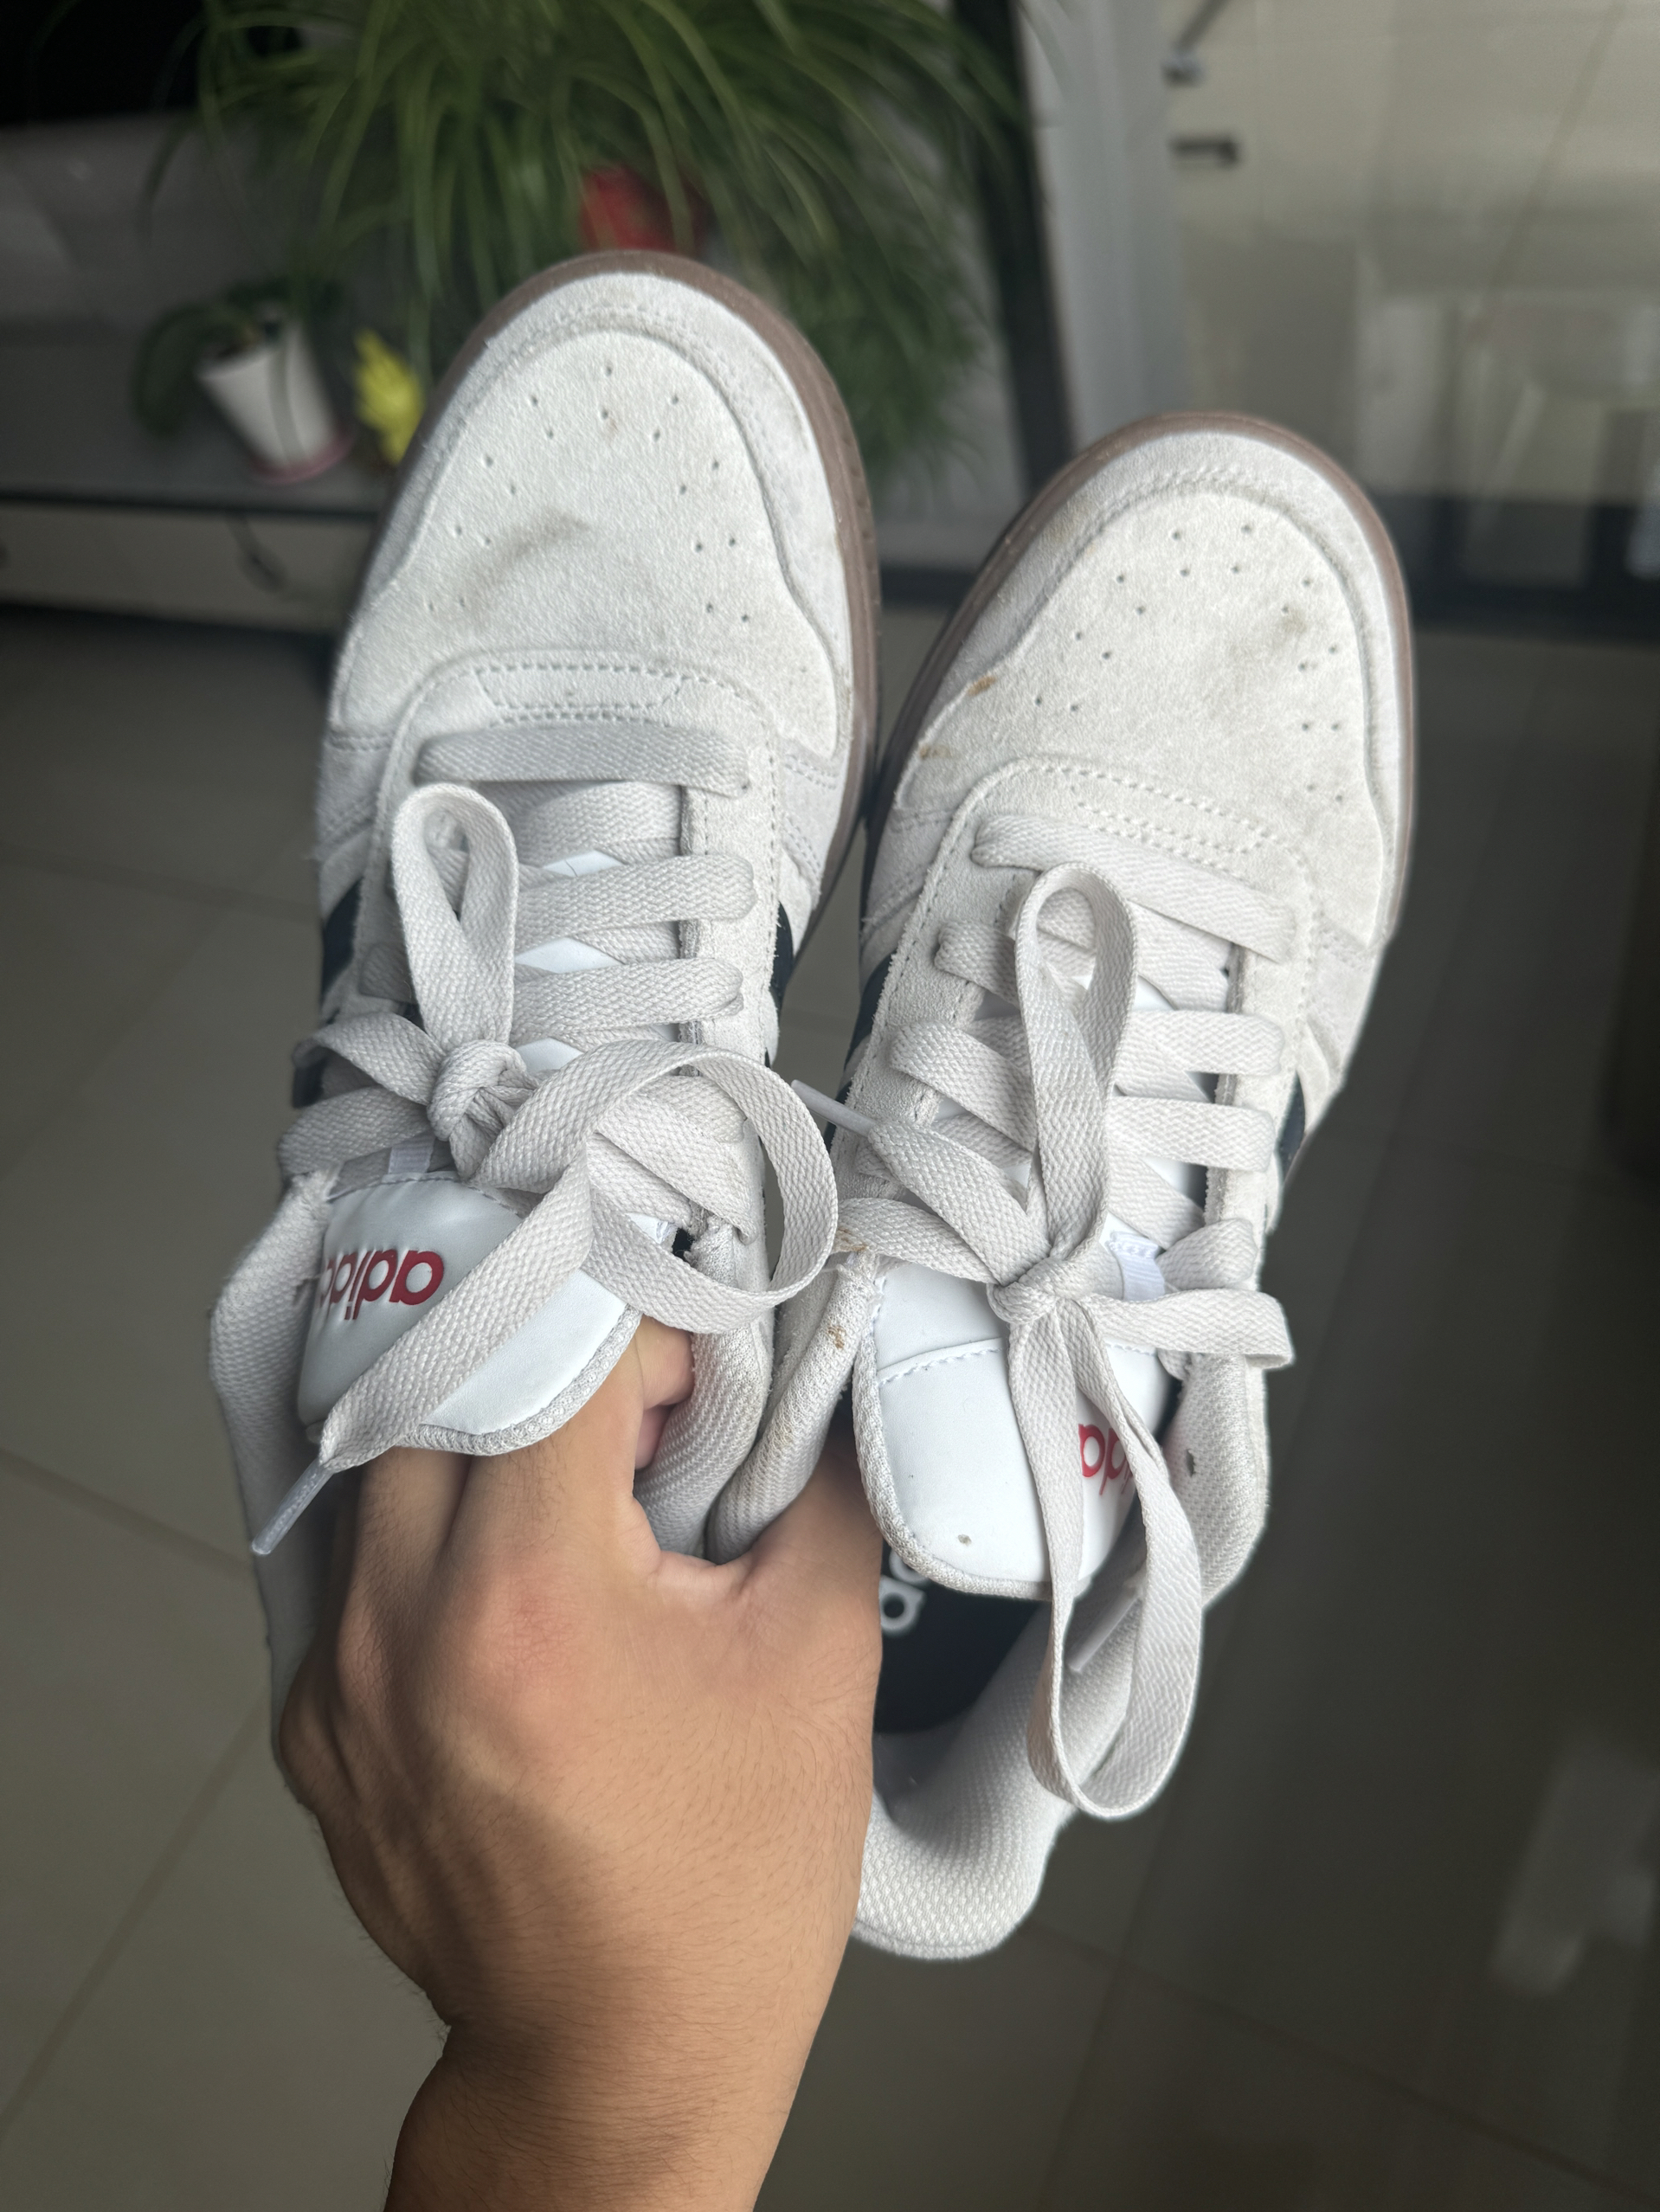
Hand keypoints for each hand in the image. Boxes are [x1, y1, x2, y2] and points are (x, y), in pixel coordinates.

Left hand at [280, 1321, 880, 2209]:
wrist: (621, 2058)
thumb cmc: (728, 1888)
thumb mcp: (819, 1655)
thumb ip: (820, 1480)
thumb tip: (817, 1373)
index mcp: (529, 1599)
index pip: (554, 1350)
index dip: (647, 1336)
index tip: (700, 1380)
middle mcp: (398, 1628)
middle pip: (450, 1381)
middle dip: (557, 1366)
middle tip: (642, 1424)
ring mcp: (335, 1682)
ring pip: (387, 1461)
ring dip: (485, 1439)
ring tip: (581, 1505)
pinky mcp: (312, 1724)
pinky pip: (353, 1561)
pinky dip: (433, 1533)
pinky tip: (517, 1585)